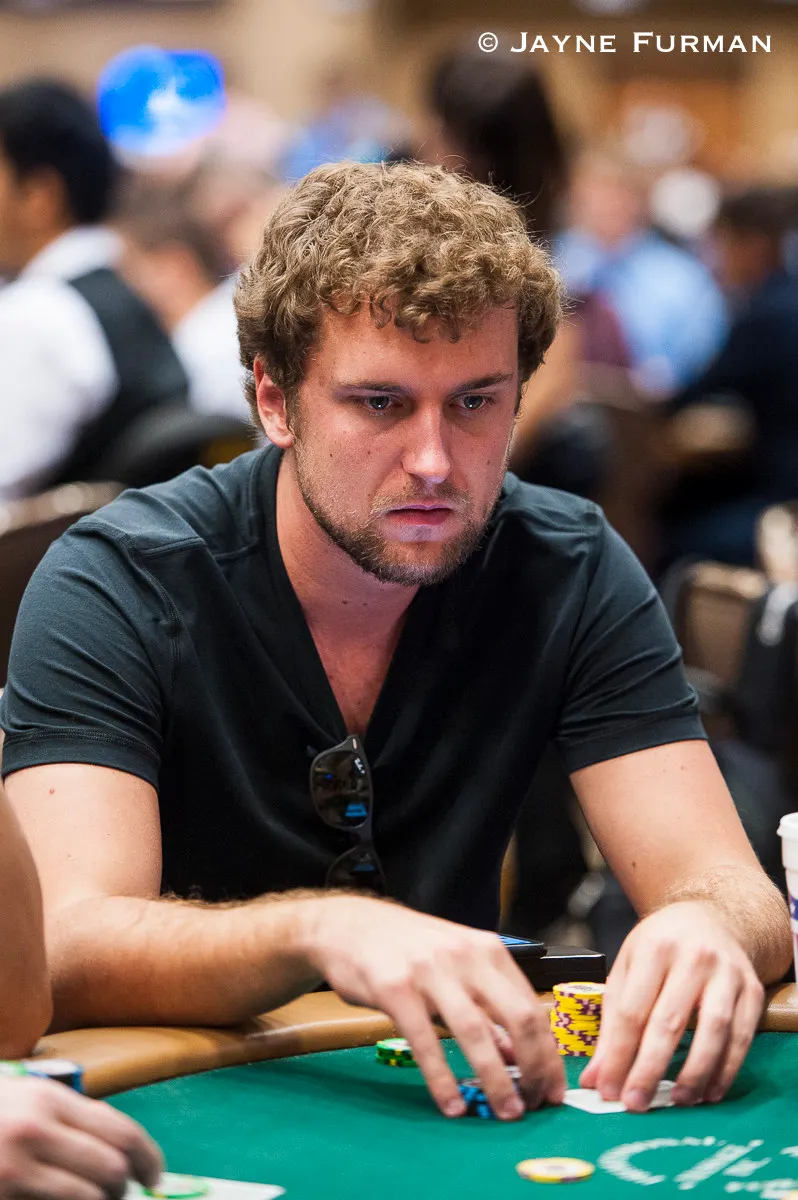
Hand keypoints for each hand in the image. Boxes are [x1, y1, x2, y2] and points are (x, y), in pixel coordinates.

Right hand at [0, 1076, 162, 1199]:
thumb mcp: (26, 1098)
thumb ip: (68, 1115)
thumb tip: (119, 1146)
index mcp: (49, 1100)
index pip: (120, 1130)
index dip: (148, 1156)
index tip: (155, 1174)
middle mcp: (36, 1131)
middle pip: (111, 1167)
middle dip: (125, 1186)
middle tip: (122, 1194)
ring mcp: (16, 1169)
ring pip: (88, 1196)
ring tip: (95, 1199)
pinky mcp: (5, 1194)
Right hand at [303, 895, 564, 1119]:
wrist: (350, 925)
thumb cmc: (408, 947)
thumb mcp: (456, 965)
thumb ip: (486, 1005)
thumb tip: (516, 1055)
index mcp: (487, 950)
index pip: (532, 1007)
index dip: (548, 1053)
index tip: (553, 1088)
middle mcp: (465, 956)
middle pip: (517, 1016)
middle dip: (535, 1067)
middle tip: (536, 1104)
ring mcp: (430, 971)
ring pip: (475, 1032)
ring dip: (496, 1079)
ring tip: (506, 1112)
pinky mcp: (395, 989)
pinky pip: (425, 1042)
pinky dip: (442, 1079)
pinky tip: (452, 1105)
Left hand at [580, 901, 765, 1111]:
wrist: (712, 917)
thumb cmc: (662, 945)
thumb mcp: (628, 967)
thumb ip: (612, 1022)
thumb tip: (596, 1077)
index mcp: (654, 948)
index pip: (632, 1010)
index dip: (619, 1055)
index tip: (609, 1089)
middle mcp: (693, 957)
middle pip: (670, 1022)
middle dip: (650, 1069)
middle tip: (636, 1104)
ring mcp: (727, 973)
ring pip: (713, 1030)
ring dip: (694, 1073)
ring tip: (676, 1101)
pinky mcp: (752, 989)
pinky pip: (743, 1036)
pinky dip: (726, 1068)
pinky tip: (709, 1091)